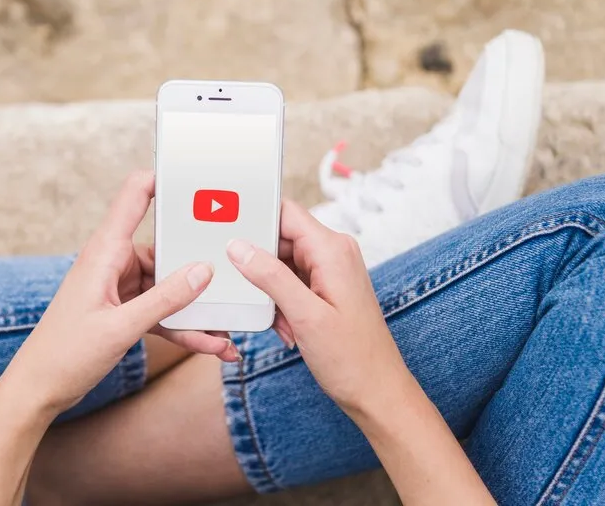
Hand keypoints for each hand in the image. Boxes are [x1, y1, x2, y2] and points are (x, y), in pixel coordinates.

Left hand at [3, 170, 237, 415]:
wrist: (37, 391)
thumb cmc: (63, 354)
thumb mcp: (120, 327)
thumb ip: (165, 299)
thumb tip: (203, 271)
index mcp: (104, 252)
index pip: (135, 196)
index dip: (163, 179)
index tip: (199, 178)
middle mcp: (113, 263)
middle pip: (165, 248)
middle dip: (198, 263)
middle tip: (235, 269)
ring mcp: (120, 287)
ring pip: (169, 286)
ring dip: (196, 307)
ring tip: (227, 326)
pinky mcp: (125, 310)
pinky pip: (163, 311)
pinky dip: (185, 327)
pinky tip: (211, 344)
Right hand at [227, 199, 410, 414]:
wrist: (376, 391)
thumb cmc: (351, 358)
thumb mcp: (304, 315)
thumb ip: (270, 276)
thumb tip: (239, 247)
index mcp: (332, 249)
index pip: (285, 212)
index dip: (255, 219)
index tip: (228, 232)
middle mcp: (334, 253)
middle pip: (279, 238)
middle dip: (260, 266)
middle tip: (252, 293)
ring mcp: (331, 270)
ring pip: (281, 263)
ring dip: (271, 291)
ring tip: (280, 320)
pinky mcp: (327, 288)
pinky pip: (292, 282)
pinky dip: (282, 303)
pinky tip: (287, 328)